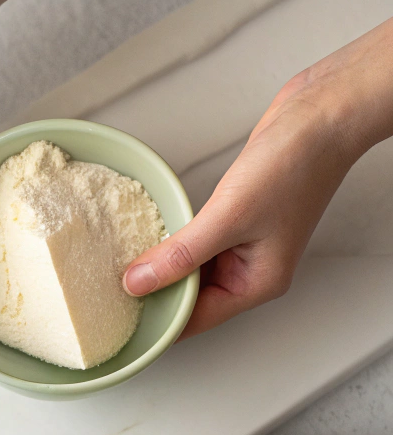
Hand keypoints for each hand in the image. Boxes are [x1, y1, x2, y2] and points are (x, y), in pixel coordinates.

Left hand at [123, 18, 392, 338]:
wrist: (323, 112)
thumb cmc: (296, 163)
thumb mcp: (228, 216)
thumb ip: (180, 255)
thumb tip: (138, 282)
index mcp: (257, 284)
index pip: (197, 320)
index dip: (159, 322)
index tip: (122, 322)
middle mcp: (251, 271)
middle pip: (192, 299)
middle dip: (157, 295)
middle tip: (111, 294)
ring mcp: (245, 245)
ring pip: (192, 270)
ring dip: (162, 268)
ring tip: (121, 268)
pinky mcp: (237, 219)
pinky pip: (197, 243)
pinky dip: (174, 243)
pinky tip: (149, 239)